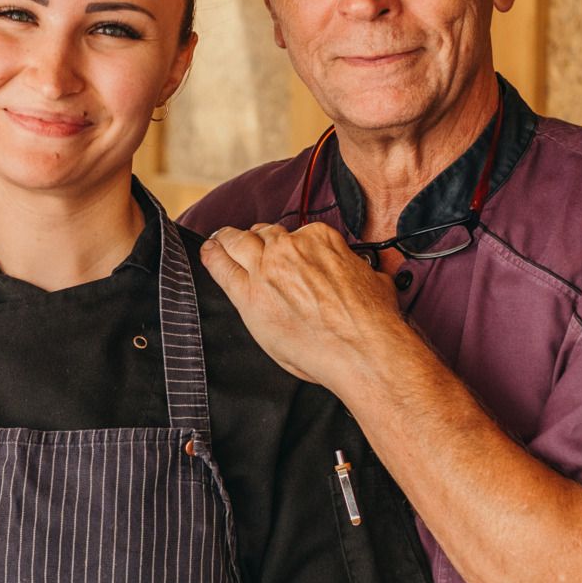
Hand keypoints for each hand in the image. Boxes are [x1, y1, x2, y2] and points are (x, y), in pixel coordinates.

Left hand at [198, 221, 404, 389]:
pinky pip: (222, 268)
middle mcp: (291, 249)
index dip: (287, 245)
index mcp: (321, 240)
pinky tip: (208, 254)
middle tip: (246, 244)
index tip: (284, 254)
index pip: (295, 234)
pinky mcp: (249, 295)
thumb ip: (356, 269)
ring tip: (219, 243)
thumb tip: (361, 272)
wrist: (362, 348)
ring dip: (228, 242)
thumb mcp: (372, 279)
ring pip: (238, 244)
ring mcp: (267, 269)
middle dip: (256, 240)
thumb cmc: (371, 321)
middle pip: (264, 235)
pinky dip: (213, 258)